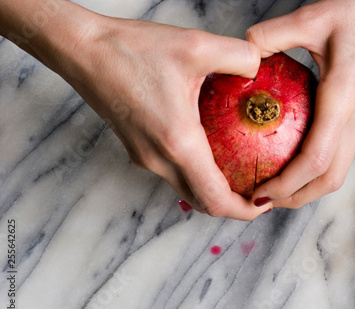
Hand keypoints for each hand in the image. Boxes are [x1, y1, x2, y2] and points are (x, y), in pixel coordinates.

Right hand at [1, 0, 270, 219]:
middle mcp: (159, 159)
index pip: (216, 200)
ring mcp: (144, 158)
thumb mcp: (196, 46)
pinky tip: (212, 148)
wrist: (83, 50)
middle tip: (259, 188)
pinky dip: (196, 173)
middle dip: (234, 205)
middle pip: (202, 203)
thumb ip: (240, 57)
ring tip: (240, 171)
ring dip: (214, 190)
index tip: (266, 202)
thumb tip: (260, 69)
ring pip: (187, 189)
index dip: (245, 210)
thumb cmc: (132, 49)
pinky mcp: (137, 149)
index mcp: (177, 143)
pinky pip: (173, 173)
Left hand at [247, 0, 354, 208]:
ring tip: (276, 187)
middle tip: (263, 201)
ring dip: (308, 186)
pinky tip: (294, 154)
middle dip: (296, 197)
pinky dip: (317, 165)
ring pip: (339, 168)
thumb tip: (242, 52)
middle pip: (330, 178)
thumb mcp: (313, 17)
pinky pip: (342, 149)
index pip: (315, 160)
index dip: (287, 185)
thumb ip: (271, 35)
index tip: (260, 194)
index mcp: (344, 96)